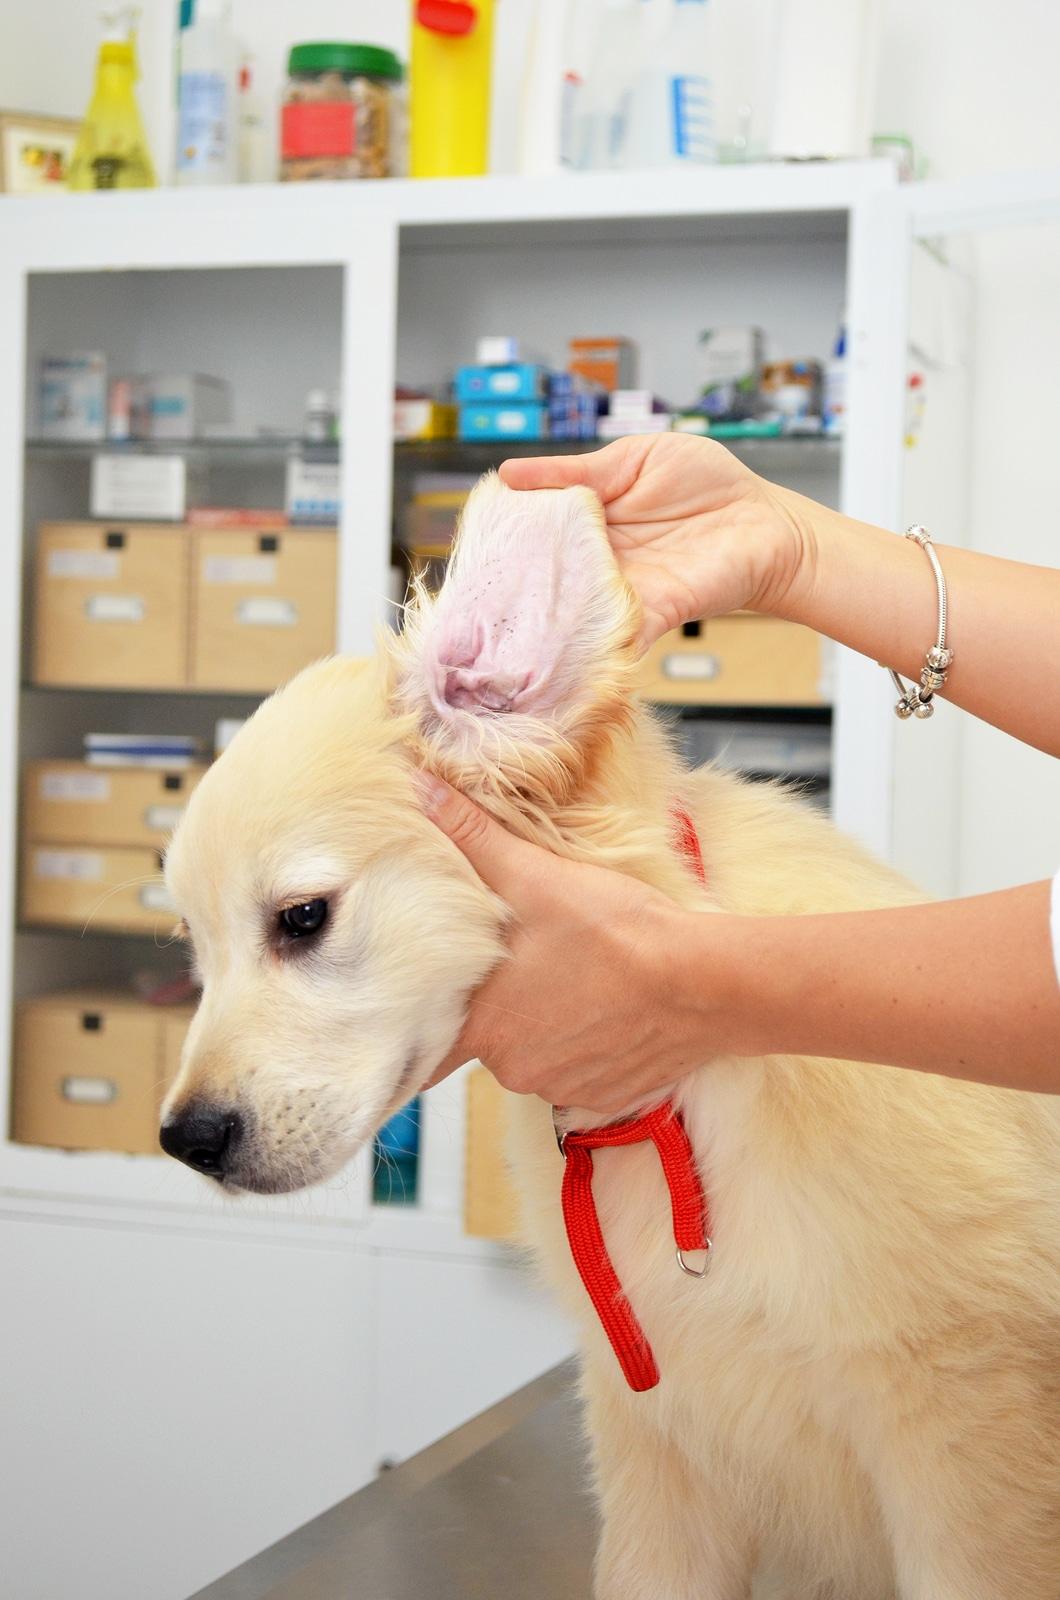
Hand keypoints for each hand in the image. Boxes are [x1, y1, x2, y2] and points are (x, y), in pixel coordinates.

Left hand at [419, 776, 734, 1113]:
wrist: (705, 982)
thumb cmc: (620, 933)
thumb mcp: (537, 875)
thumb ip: (472, 837)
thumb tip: (423, 792)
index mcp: (481, 1024)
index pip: (425, 1033)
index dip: (427, 1007)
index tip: (440, 984)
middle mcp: (512, 1068)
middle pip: (482, 1036)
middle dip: (498, 998)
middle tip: (525, 956)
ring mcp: (559, 1087)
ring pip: (531, 1051)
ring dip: (542, 1020)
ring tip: (572, 974)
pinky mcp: (602, 1096)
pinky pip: (576, 1069)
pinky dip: (584, 1041)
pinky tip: (604, 1004)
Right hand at [500, 433, 808, 647]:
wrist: (767, 523)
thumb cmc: (709, 485)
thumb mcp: (633, 459)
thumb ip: (575, 471)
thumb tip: (507, 473)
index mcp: (587, 520)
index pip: (534, 534)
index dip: (504, 540)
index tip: (470, 543)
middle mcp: (597, 561)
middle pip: (544, 578)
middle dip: (511, 587)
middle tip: (470, 593)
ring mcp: (620, 591)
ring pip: (567, 611)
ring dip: (538, 621)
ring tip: (495, 632)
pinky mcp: (649, 613)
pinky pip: (609, 636)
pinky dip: (584, 648)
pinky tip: (552, 655)